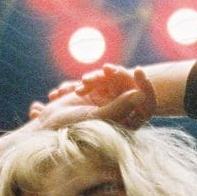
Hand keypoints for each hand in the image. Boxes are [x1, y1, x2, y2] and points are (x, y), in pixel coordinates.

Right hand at [27, 65, 156, 130]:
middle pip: (134, 92)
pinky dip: (95, 78)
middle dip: (124, 78)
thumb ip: (119, 106)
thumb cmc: (72, 127)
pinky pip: (103, 81)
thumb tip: (140, 94)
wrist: (49, 126)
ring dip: (106, 77)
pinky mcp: (98, 94)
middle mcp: (121, 114)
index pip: (147, 107)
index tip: (139, 72)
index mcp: (127, 125)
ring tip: (91, 78)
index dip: (147, 89)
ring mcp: (110, 103)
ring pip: (117, 84)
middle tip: (112, 69)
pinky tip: (82, 82)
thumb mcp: (98, 116)